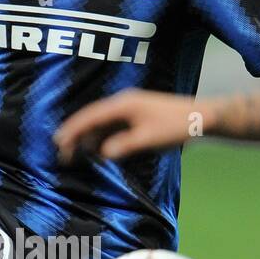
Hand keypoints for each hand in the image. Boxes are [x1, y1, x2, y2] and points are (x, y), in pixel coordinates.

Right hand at [55, 89, 194, 160]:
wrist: (201, 117)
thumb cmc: (176, 126)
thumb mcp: (149, 139)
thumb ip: (124, 145)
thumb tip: (102, 153)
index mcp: (123, 104)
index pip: (90, 116)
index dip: (73, 128)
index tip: (58, 141)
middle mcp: (123, 104)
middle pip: (92, 118)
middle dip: (75, 134)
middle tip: (62, 152)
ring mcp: (130, 110)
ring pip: (101, 124)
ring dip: (87, 138)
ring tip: (74, 154)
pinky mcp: (137, 117)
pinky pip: (112, 127)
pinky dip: (101, 138)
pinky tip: (96, 151)